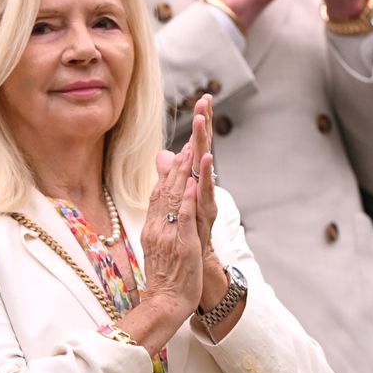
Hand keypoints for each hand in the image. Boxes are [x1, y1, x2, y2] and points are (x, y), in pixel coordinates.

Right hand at [140, 146, 203, 323]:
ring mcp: (168, 236)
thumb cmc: (165, 280)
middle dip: (176, 168)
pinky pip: (183, 218)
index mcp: (152, 229)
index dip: (166, 174)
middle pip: (163, 192)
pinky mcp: (182, 244)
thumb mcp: (158, 249)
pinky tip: (191, 184)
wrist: (165, 302)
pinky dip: (186, 199)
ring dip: (181, 175)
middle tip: (186, 145)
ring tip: (189, 154)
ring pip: (172, 199)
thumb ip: (160, 227)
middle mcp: (157, 229)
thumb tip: (159, 210)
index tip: (175, 156)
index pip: (157, 195)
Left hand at [187, 96, 219, 262]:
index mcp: (192, 185)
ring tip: (203, 121)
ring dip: (203, 144)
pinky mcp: (205, 217)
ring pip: (203, 169)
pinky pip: (203, 194)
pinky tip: (207, 159)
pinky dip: (204, 177)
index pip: (195, 149)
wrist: (191, 273)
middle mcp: (201, 190)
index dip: (199, 126)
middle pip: (202, 153)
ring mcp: (204, 203)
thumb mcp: (174, 202)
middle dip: (204, 126)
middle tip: (206, 99)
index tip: (203, 99)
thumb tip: (165, 154)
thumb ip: (171, 176)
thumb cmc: (185, 238)